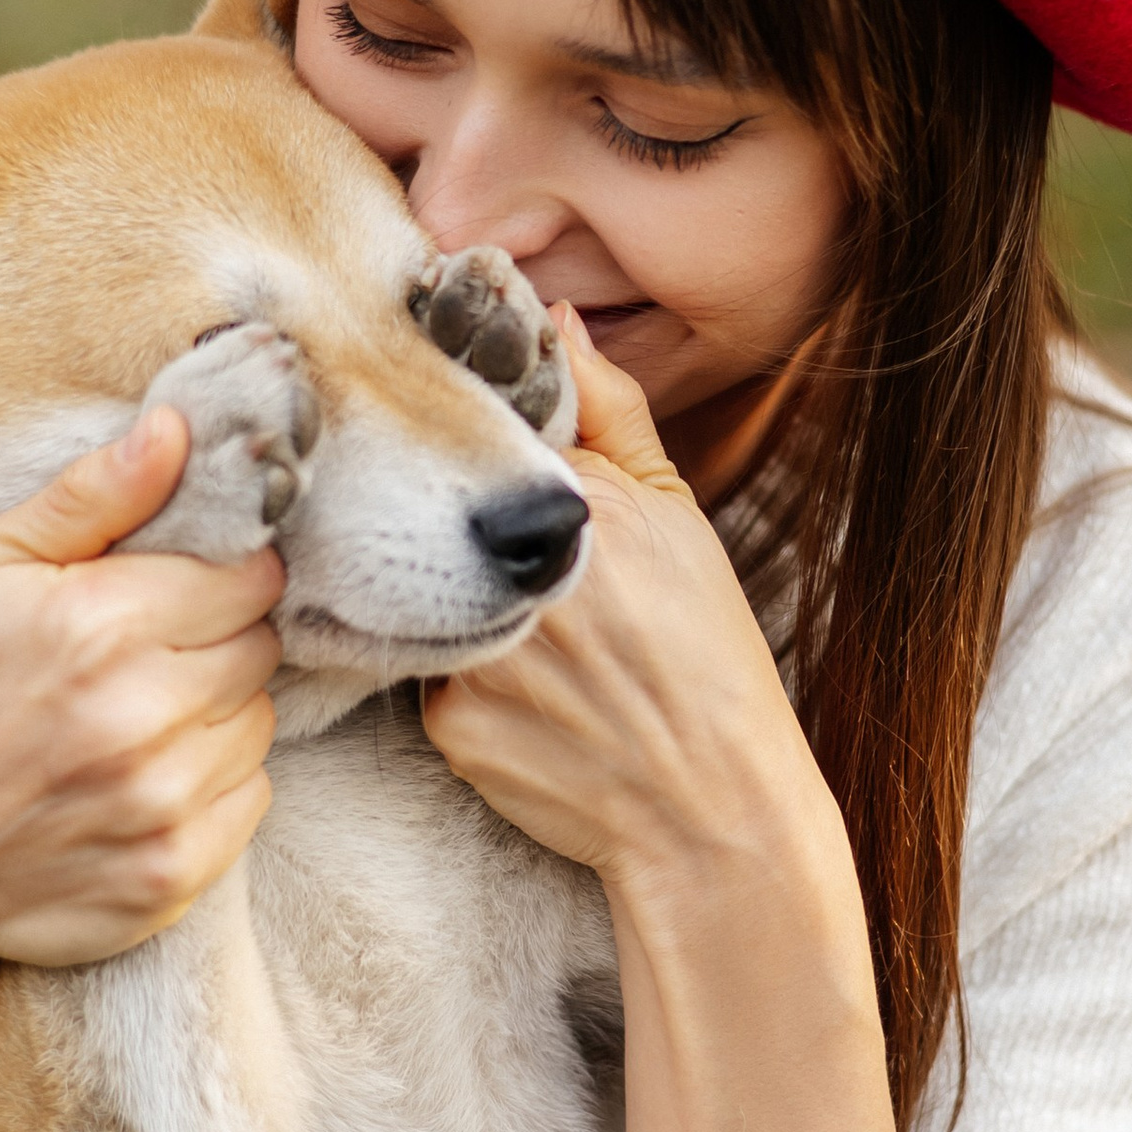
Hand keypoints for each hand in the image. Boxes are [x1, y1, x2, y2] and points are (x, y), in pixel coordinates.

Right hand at [0, 407, 283, 972]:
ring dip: (214, 716)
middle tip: (144, 658)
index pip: (248, 576)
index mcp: (97, 623)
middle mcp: (139, 714)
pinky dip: (212, 785)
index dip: (221, 574)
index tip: (179, 589)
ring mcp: (160, 801)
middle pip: (260, 648)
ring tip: (134, 721)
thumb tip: (178, 430)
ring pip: (257, 724)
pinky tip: (141, 780)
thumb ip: (89, 496)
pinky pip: (251, 799)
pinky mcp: (174, 872)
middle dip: (216, 642)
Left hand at [423, 315, 854, 945]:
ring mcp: (479, 651)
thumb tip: (557, 321)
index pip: (485, 434)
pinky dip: (465, 691)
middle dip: (450, 532)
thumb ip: (614, 413)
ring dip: (451, 611)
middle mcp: (520, 573)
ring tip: (543, 656)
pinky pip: (429, 682)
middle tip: (535, 583)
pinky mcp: (450, 721)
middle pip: (438, 519)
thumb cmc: (708, 661)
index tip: (469, 457)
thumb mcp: (681, 519)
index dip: (472, 445)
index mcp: (581, 507)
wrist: (711, 811)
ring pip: (421, 600)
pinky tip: (526, 711)